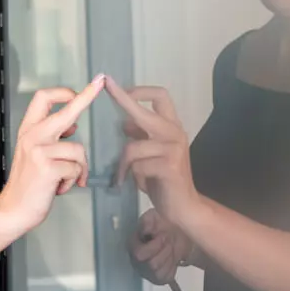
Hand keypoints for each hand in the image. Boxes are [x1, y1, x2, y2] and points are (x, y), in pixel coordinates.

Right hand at [0, 76, 105, 230]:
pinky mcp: (48, 168)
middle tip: (100, 82)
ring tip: (65, 180)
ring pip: (79, 150)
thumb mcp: (35, 153)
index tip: (83, 87)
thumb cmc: (29, 184)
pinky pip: (76, 169)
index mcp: (29, 130)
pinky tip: (59, 188)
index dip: (63, 92)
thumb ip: (52, 137)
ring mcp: (39, 151)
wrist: (14, 209)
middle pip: (65, 111)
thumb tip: (73, 125)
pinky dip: (73, 181)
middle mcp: (32, 136)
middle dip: (85, 97)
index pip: (43, 98)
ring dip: (78, 169)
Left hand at [106, 78, 202, 217]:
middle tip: (105, 83)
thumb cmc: (164, 179)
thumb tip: (125, 123)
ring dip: (123, 165)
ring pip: (132, 148)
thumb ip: (142, 137)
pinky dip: (133, 177)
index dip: (139, 90)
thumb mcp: (151, 154)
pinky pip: (137, 166)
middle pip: (143, 111)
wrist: (184, 207)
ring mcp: (173, 148)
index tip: (117, 86)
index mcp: (171, 126)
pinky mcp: (169, 166)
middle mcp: (175, 132)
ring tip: (125, 177)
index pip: (160, 96)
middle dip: (122, 98)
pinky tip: (141, 185)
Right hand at [129, 208, 193, 284]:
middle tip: (169, 241)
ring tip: (170, 248)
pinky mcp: (158, 278)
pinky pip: (165, 277)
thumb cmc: (163, 224)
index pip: (139, 254)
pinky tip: (171, 258)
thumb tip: (144, 230)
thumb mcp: (154, 217)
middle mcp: (136, 261)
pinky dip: (172, 267)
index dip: (154, 246)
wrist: (177, 232)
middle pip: (151, 265)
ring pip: (158, 272)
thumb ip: (147, 222)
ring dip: (169, 258)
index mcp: (133, 245)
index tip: (163, 236)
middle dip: (164, 252)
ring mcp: (146, 271)